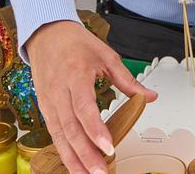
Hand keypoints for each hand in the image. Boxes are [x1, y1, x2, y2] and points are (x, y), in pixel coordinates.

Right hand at [26, 20, 157, 173]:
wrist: (47, 34)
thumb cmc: (76, 44)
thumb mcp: (106, 56)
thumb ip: (128, 80)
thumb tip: (150, 97)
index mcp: (75, 75)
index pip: (84, 108)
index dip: (96, 130)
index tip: (108, 148)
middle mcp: (58, 91)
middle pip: (70, 128)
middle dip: (85, 154)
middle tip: (101, 172)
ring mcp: (48, 101)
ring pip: (58, 136)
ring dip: (72, 159)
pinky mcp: (43, 108)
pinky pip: (53, 134)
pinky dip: (63, 152)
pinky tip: (74, 166)